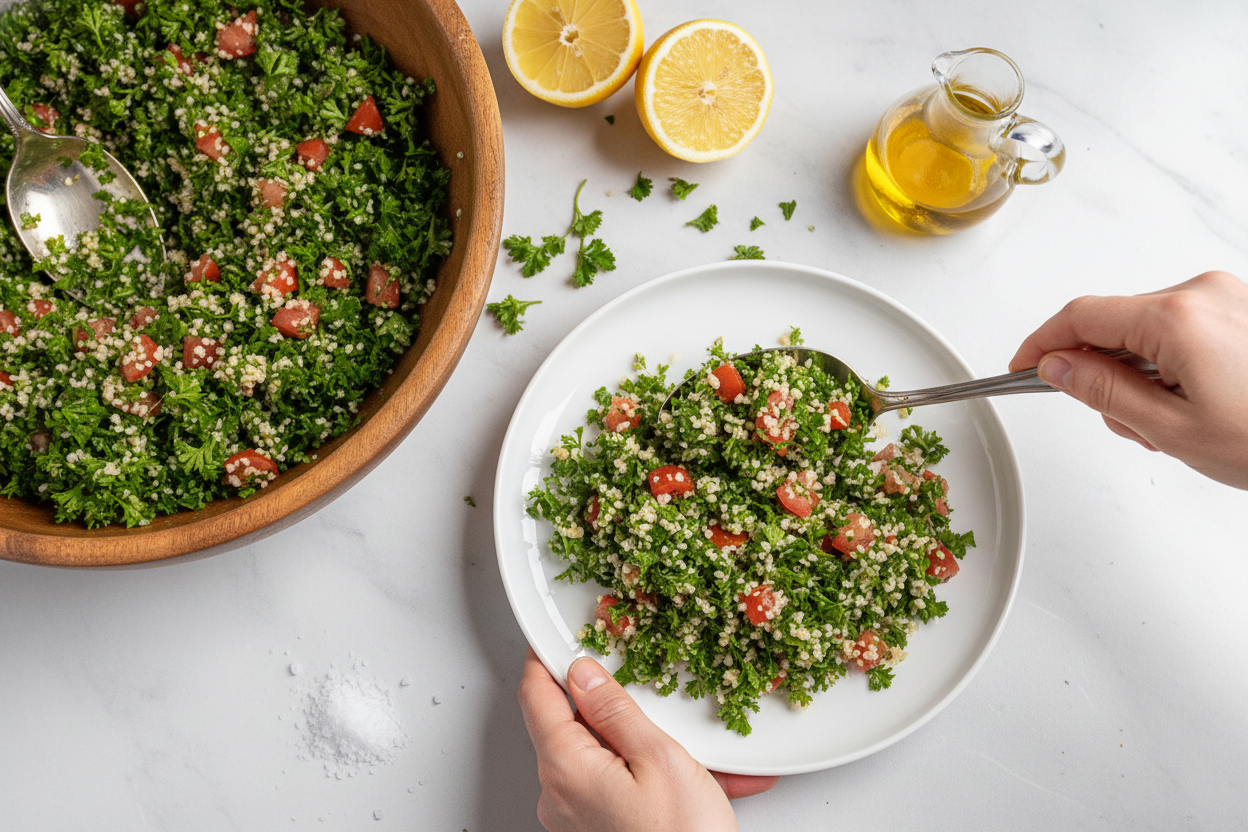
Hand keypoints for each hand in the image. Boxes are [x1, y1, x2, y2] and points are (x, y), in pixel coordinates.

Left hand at [517, 648, 778, 831]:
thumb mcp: (659, 757)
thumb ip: (614, 710)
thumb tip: (583, 674)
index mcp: (565, 766)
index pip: (536, 694)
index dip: (547, 659)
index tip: (558, 637)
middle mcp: (558, 795)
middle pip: (568, 724)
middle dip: (610, 705)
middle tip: (647, 689)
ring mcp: (574, 817)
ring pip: (598, 755)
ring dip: (642, 744)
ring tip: (696, 751)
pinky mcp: (594, 831)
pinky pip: (613, 786)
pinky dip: (650, 775)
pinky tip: (697, 778)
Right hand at [1008, 270, 1247, 487]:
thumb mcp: (1172, 429)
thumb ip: (1103, 393)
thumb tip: (1057, 367)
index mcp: (1177, 317)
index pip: (1080, 317)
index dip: (1041, 344)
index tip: (1021, 368)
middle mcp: (1201, 293)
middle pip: (1113, 324)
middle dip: (1104, 375)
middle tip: (1131, 426)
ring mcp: (1226, 296)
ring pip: (1147, 330)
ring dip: (1142, 376)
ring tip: (1178, 424)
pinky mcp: (1242, 309)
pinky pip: (1181, 328)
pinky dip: (1172, 365)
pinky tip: (1199, 405)